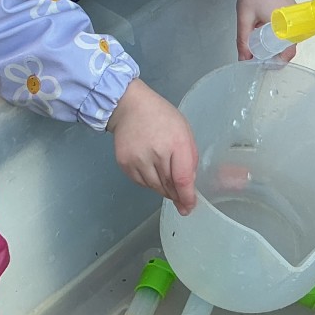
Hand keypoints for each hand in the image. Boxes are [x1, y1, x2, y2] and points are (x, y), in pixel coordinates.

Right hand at [110, 79, 198, 213]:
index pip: (182, 179)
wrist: (130, 107)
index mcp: (177, 143)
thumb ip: (189, 159)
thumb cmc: (162, 117)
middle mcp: (156, 153)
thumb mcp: (184, 132)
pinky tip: (152, 171)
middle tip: (182, 200)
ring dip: (163, 189)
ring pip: (154, 187)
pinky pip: (141, 183)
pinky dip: (149, 182)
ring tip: (166, 180)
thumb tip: (188, 186)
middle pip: (168, 186)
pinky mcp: (125, 164)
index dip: (187, 197)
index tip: (189, 207)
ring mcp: (138, 160)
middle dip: (176, 195)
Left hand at [232, 0, 295, 61]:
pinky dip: (281, 34)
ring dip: (279, 44)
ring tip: (263, 48)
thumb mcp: (244, 18)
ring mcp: (295, 14)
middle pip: (290, 46)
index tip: (267, 65)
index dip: (279, 62)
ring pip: (290, 37)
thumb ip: (243, 40)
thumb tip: (243, 61)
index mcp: (284, 25)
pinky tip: (267, 34)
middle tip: (262, 59)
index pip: (288, 52)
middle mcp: (293, 21)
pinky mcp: (292, 9)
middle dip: (278, 55)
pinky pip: (290, 28)